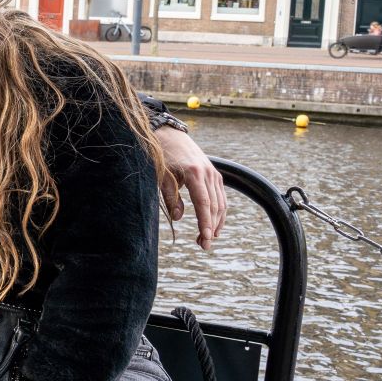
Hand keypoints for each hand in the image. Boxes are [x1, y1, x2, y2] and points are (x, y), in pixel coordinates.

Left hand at [155, 126, 225, 250]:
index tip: (205, 238)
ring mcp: (214, 174)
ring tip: (206, 240)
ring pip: (220, 204)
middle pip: (214, 207)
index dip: (205, 223)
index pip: (203, 204)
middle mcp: (208, 174)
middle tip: (203, 246)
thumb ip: (170, 196)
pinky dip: (218, 213)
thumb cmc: (162, 155)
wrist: (169, 135)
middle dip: (210, 228)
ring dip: (216, 223)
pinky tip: (214, 226)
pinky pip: (220, 198)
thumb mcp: (161, 175)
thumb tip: (178, 217)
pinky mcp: (215, 175)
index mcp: (195, 173)